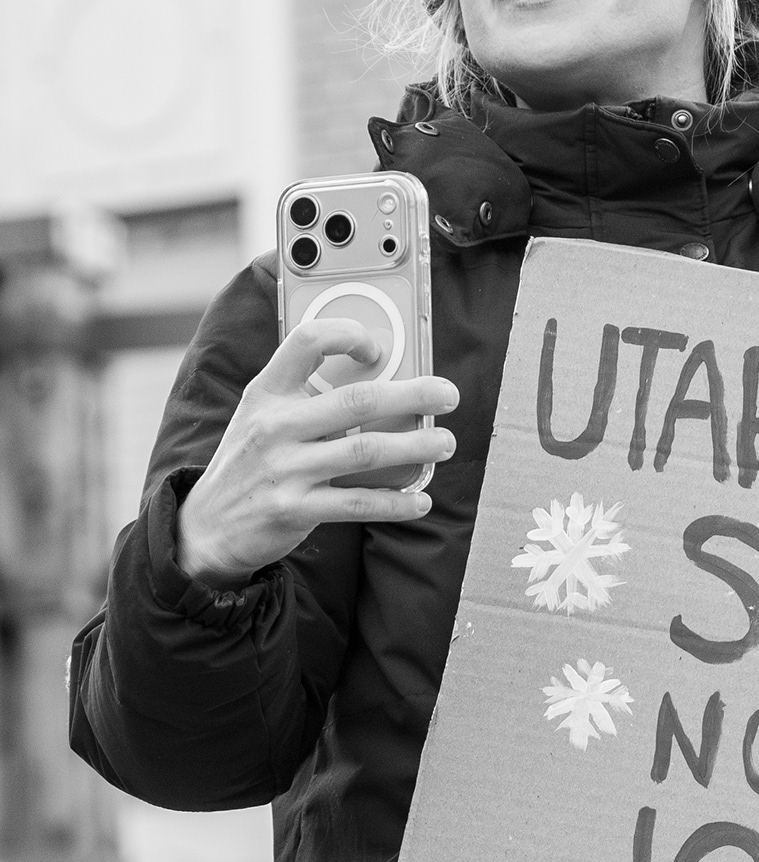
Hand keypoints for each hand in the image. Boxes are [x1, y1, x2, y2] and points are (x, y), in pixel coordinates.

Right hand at [174, 320, 459, 587]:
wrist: (206, 526)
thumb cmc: (250, 465)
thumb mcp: (261, 419)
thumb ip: (307, 400)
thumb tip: (381, 393)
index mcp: (266, 392)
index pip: (305, 342)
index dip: (347, 335)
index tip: (379, 348)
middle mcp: (274, 425)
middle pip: (356, 401)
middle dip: (412, 395)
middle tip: (447, 395)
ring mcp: (283, 469)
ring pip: (365, 451)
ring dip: (415, 447)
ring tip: (444, 443)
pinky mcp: (294, 510)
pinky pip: (358, 504)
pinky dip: (395, 502)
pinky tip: (420, 499)